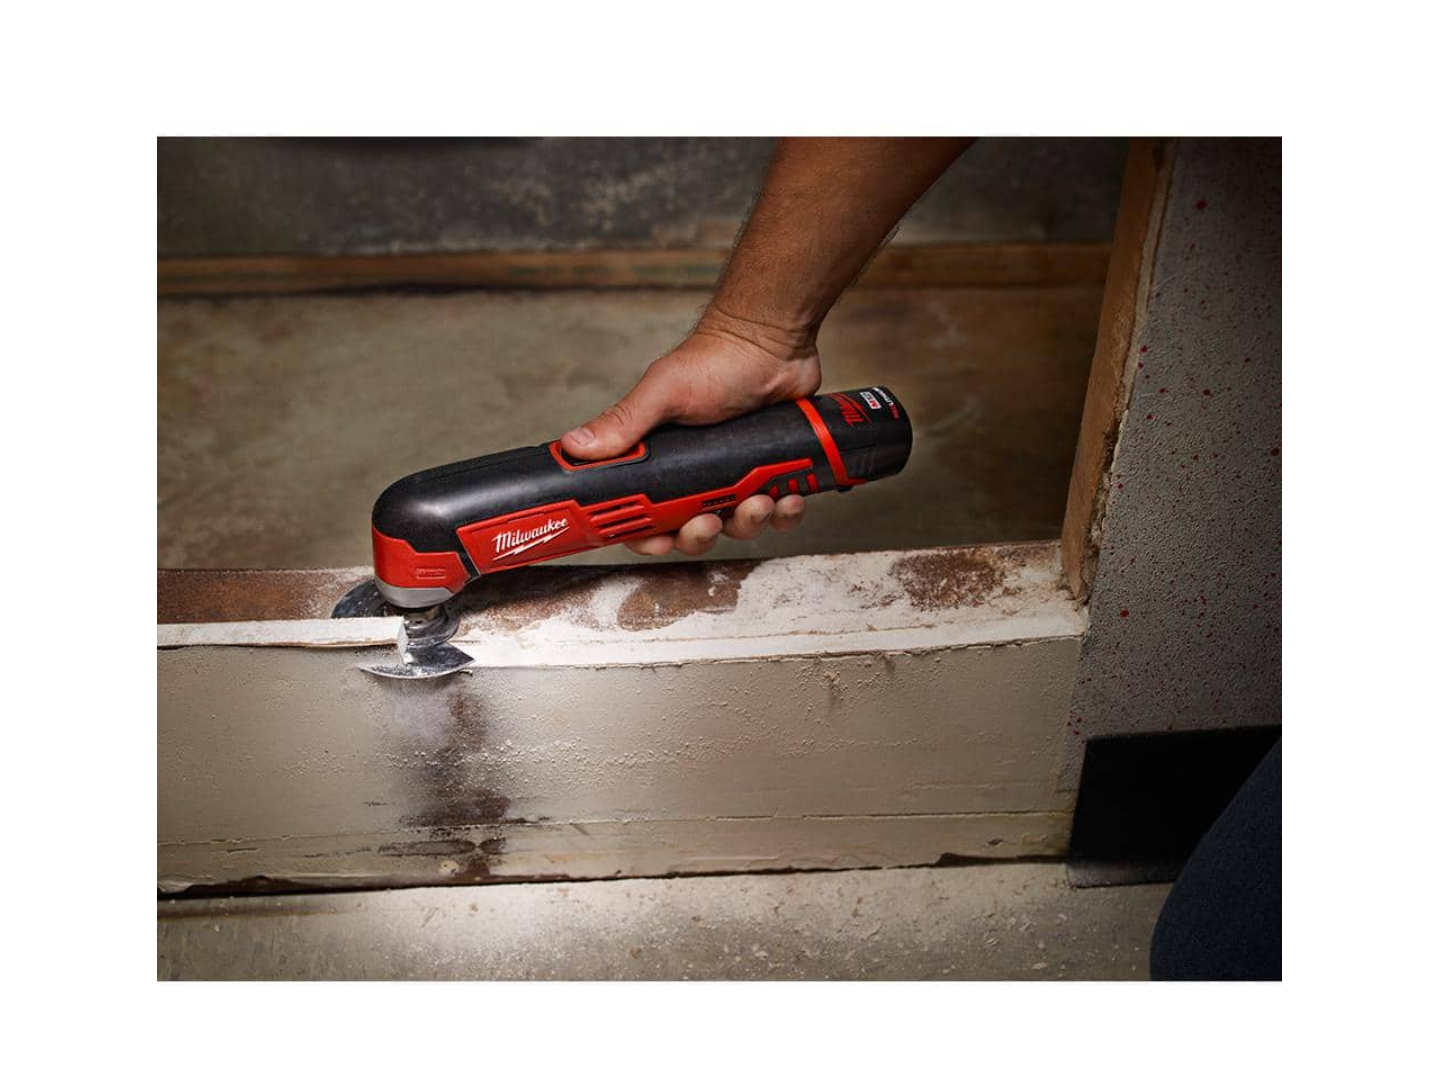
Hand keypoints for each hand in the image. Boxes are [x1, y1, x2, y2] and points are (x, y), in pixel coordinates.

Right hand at [561, 308, 821, 556]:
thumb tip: (574, 446)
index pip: (645, 516)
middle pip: (691, 532)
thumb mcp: (664, 391)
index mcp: (664, 462)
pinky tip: (789, 497)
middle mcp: (698, 475)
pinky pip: (779, 514)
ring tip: (759, 498)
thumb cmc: (716, 359)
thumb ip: (624, 423)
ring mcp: (737, 478)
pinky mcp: (773, 475)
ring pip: (738, 526)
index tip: (660, 541)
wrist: (774, 343)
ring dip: (749, 522)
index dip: (649, 537)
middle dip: (702, 534)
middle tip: (710, 520)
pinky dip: (785, 512)